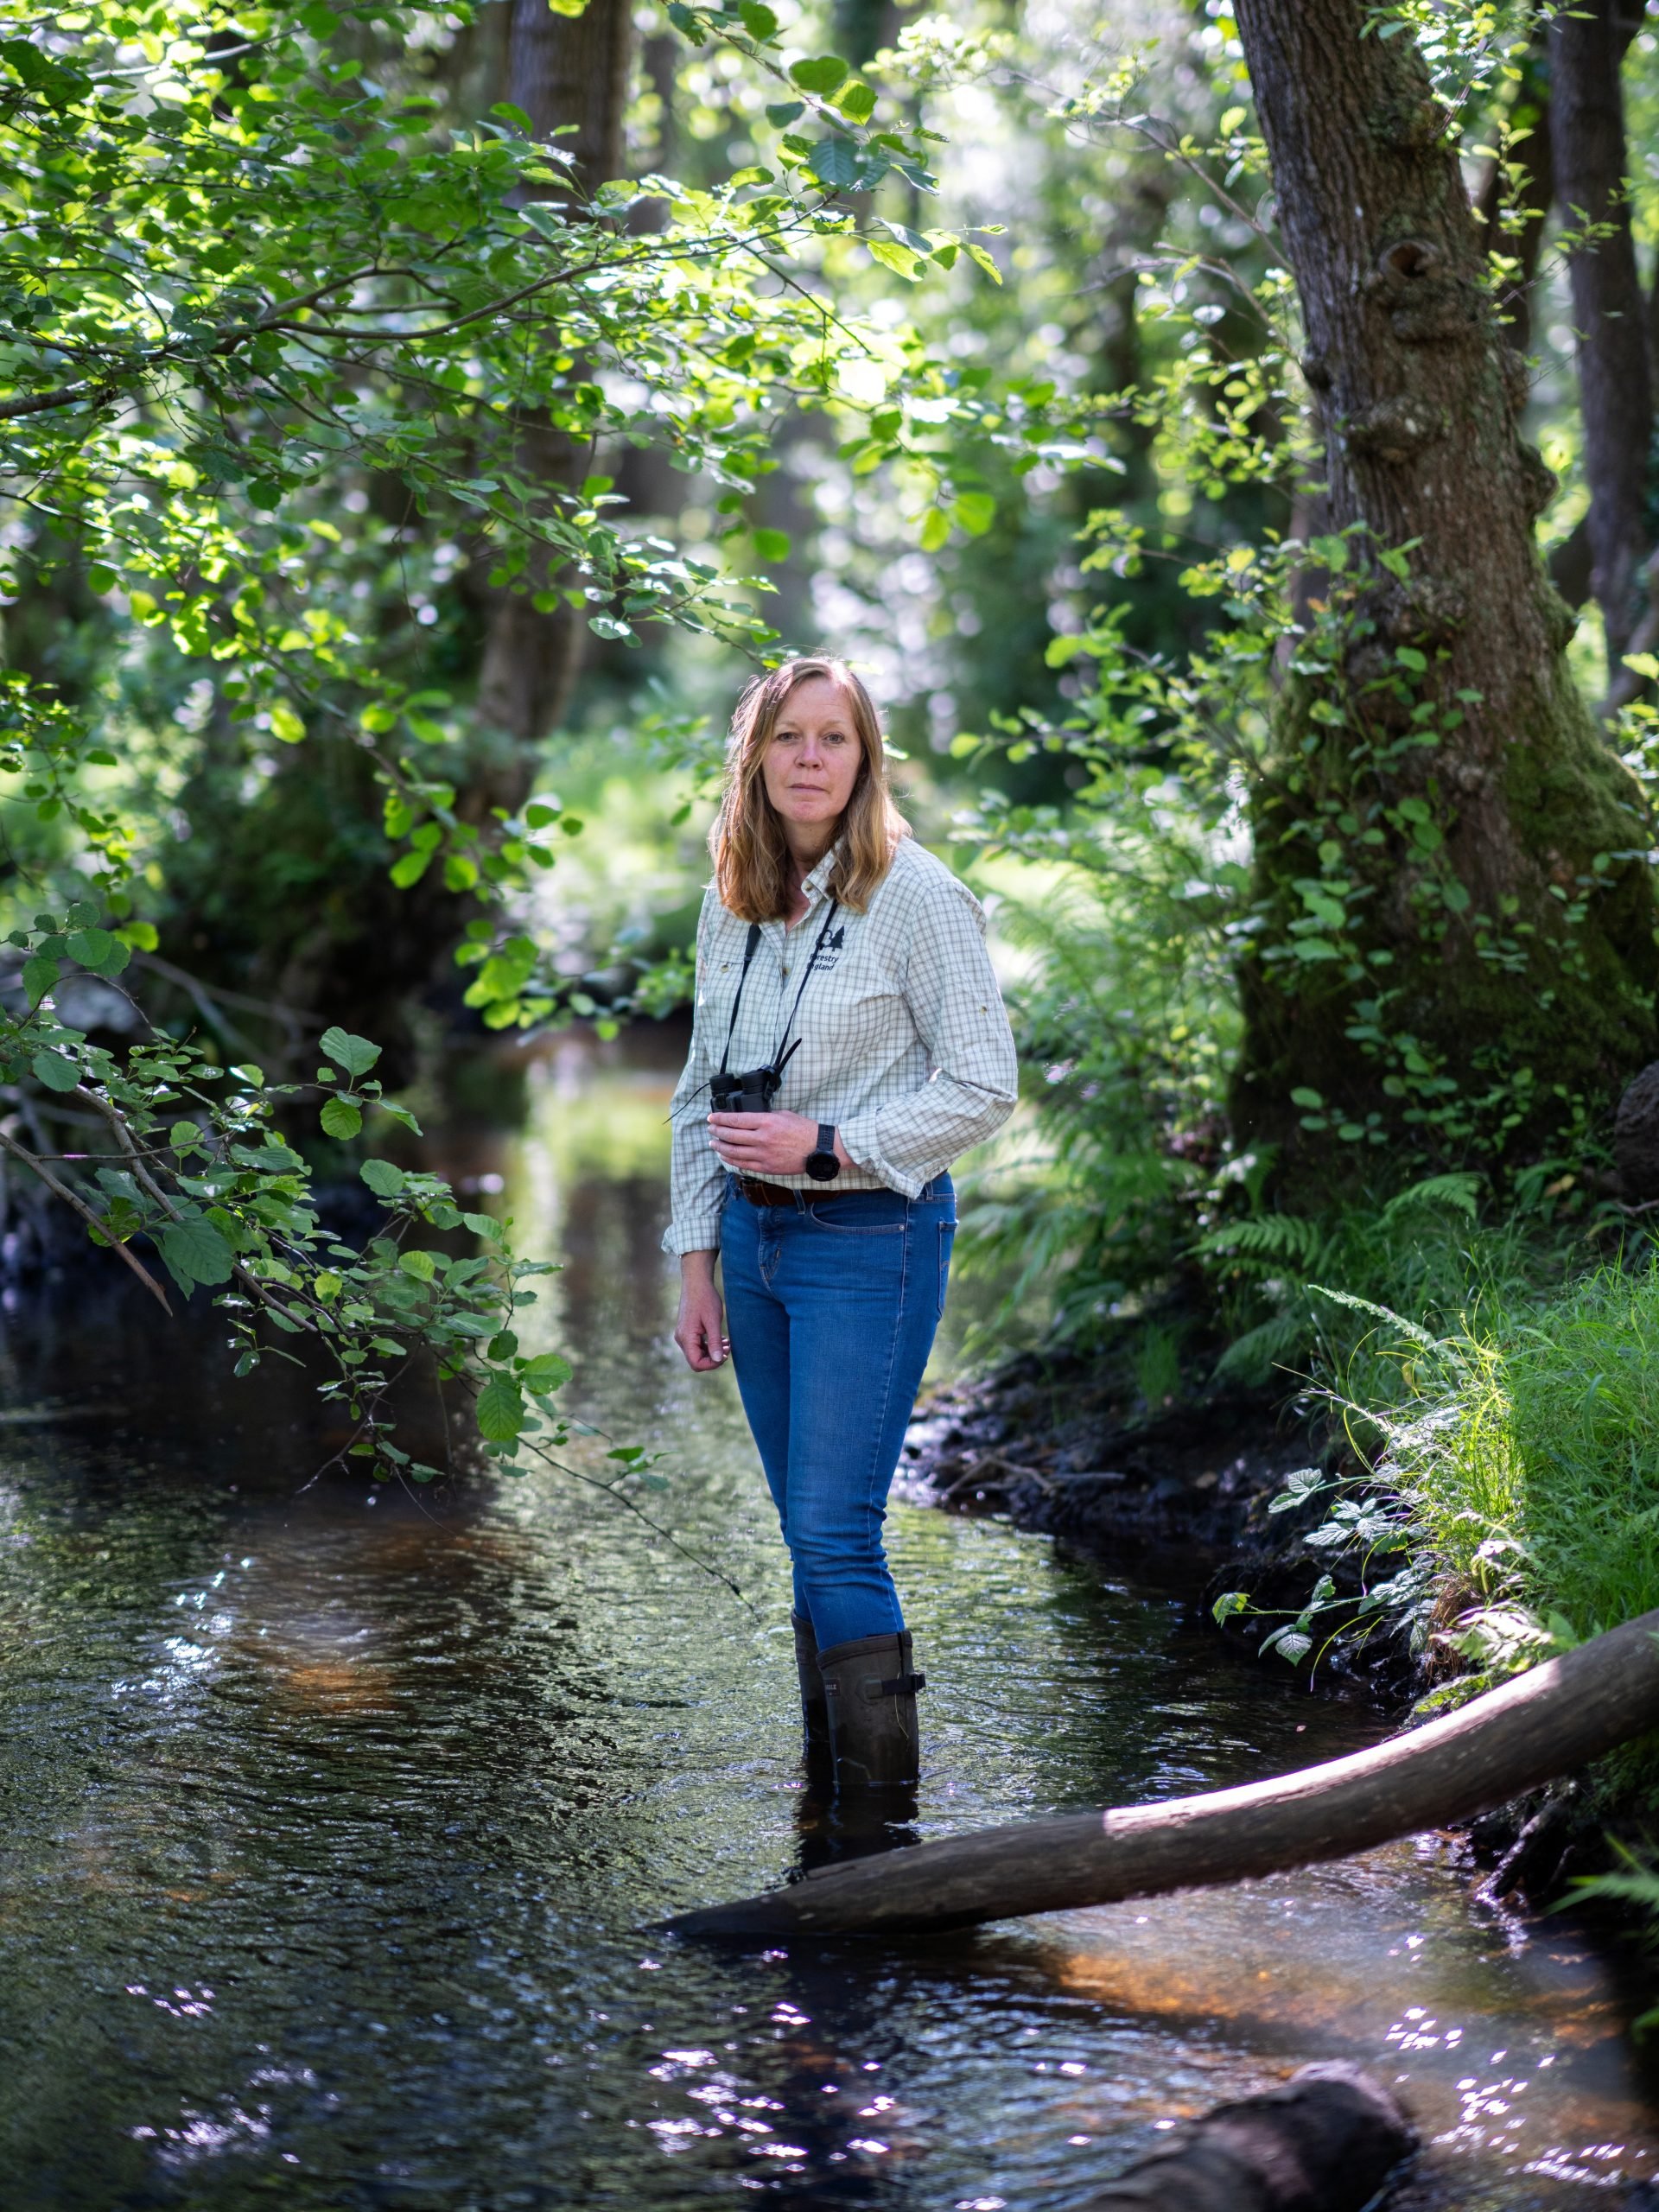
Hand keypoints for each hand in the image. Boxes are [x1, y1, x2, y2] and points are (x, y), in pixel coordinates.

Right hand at [675, 1254, 728, 1371]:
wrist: (696, 1282)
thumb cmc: (705, 1299)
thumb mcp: (713, 1321)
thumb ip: (715, 1342)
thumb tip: (718, 1360)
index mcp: (686, 1337)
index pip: (696, 1363)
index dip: (712, 1364)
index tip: (726, 1355)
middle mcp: (681, 1338)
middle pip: (696, 1360)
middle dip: (714, 1358)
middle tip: (729, 1348)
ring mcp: (683, 1334)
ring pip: (697, 1353)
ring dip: (712, 1352)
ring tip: (727, 1343)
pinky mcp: (687, 1331)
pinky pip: (697, 1345)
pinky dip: (709, 1345)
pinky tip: (721, 1339)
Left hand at [708, 1108, 819, 1176]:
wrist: (819, 1149)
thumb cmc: (804, 1131)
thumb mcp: (784, 1114)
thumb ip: (765, 1116)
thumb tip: (749, 1119)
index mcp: (767, 1122)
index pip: (736, 1120)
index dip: (720, 1119)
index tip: (712, 1118)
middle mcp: (762, 1138)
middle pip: (731, 1135)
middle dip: (716, 1131)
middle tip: (710, 1129)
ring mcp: (763, 1155)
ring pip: (734, 1151)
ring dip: (720, 1147)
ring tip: (713, 1143)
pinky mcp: (767, 1167)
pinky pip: (743, 1164)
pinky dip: (731, 1160)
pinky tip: (725, 1156)